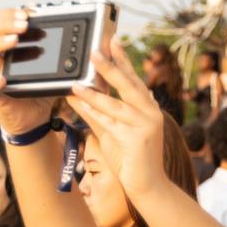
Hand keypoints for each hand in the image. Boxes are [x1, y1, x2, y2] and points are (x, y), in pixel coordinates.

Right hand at [0, 8, 60, 136]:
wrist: (34, 119)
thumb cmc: (41, 91)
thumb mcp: (53, 69)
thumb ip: (62, 55)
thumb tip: (85, 42)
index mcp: (10, 47)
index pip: (3, 21)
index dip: (13, 13)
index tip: (31, 10)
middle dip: (7, 22)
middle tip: (24, 23)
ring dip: (0, 42)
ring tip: (15, 39)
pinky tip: (2, 79)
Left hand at [65, 31, 177, 205]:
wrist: (148, 187)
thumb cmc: (132, 159)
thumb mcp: (114, 132)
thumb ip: (99, 113)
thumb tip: (79, 95)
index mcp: (148, 108)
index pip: (133, 79)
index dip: (123, 59)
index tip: (112, 39)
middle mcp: (150, 113)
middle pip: (129, 84)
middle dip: (111, 66)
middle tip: (94, 50)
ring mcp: (145, 126)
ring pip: (116, 104)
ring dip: (94, 92)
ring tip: (75, 82)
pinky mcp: (137, 139)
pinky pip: (111, 123)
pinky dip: (94, 112)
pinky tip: (80, 103)